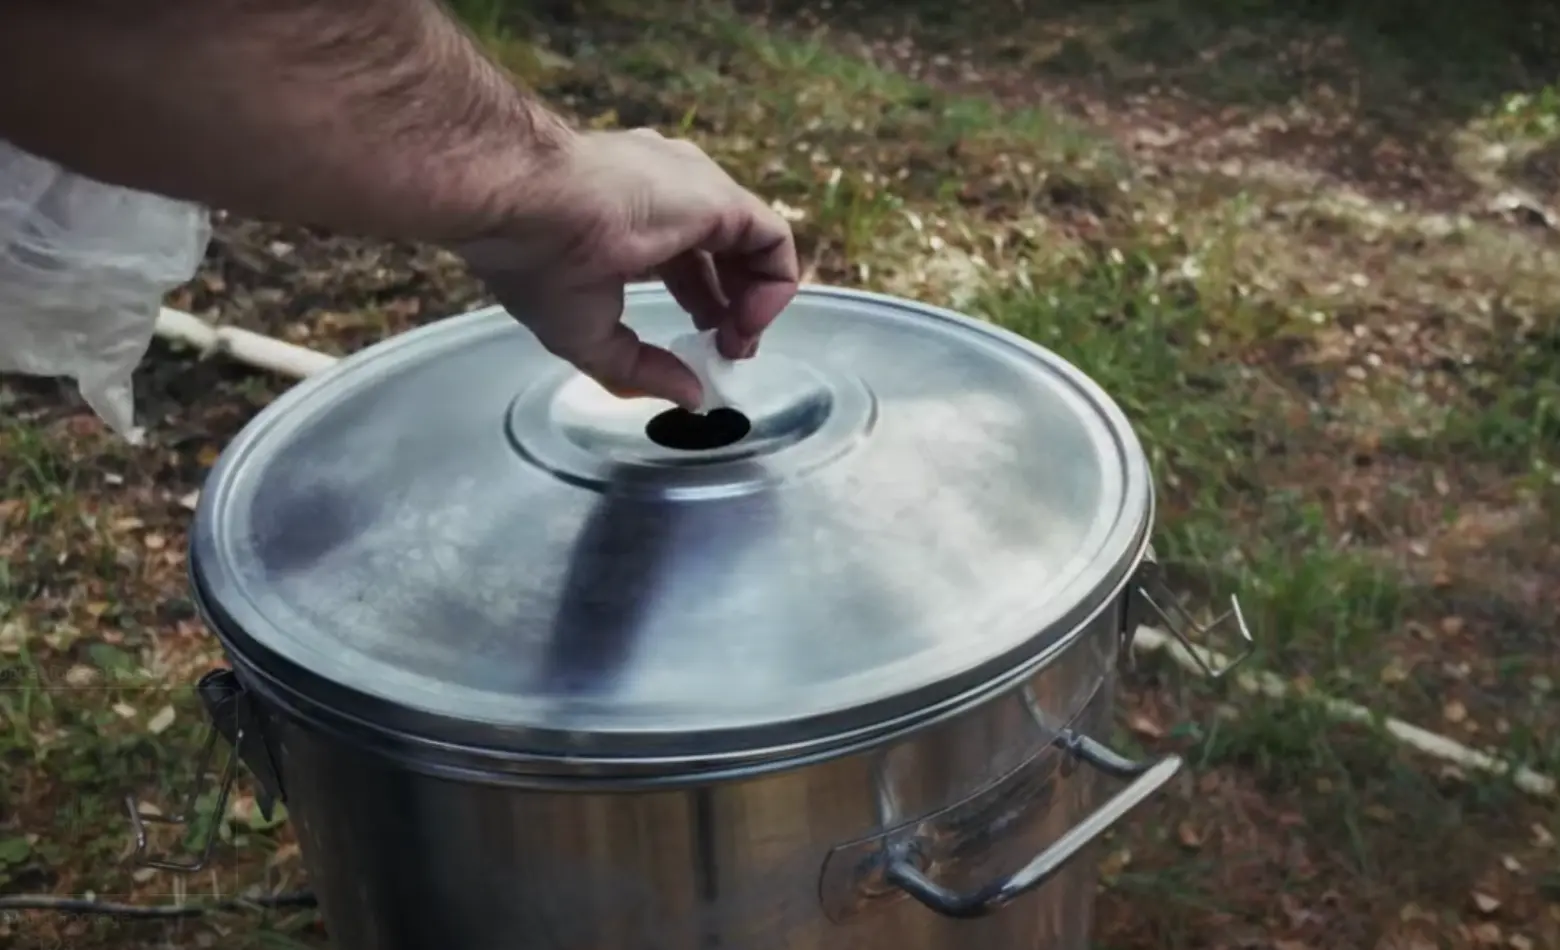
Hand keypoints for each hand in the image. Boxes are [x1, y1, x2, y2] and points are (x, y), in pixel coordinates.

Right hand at [455, 128, 798, 408]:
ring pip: (753, 243)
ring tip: (737, 341)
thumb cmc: (536, 258)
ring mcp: (696, 189)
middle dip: (734, 307)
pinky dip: (772, 286)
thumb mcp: (587, 335)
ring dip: (755, 300)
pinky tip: (745, 322)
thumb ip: (640, 370)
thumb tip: (690, 397)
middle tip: (727, 351)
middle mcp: (669, 195)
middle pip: (724, 251)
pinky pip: (773, 240)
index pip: (686, 258)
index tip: (700, 348)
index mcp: (629, 216)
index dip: (704, 306)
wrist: (525, 202)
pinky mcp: (720, 196)